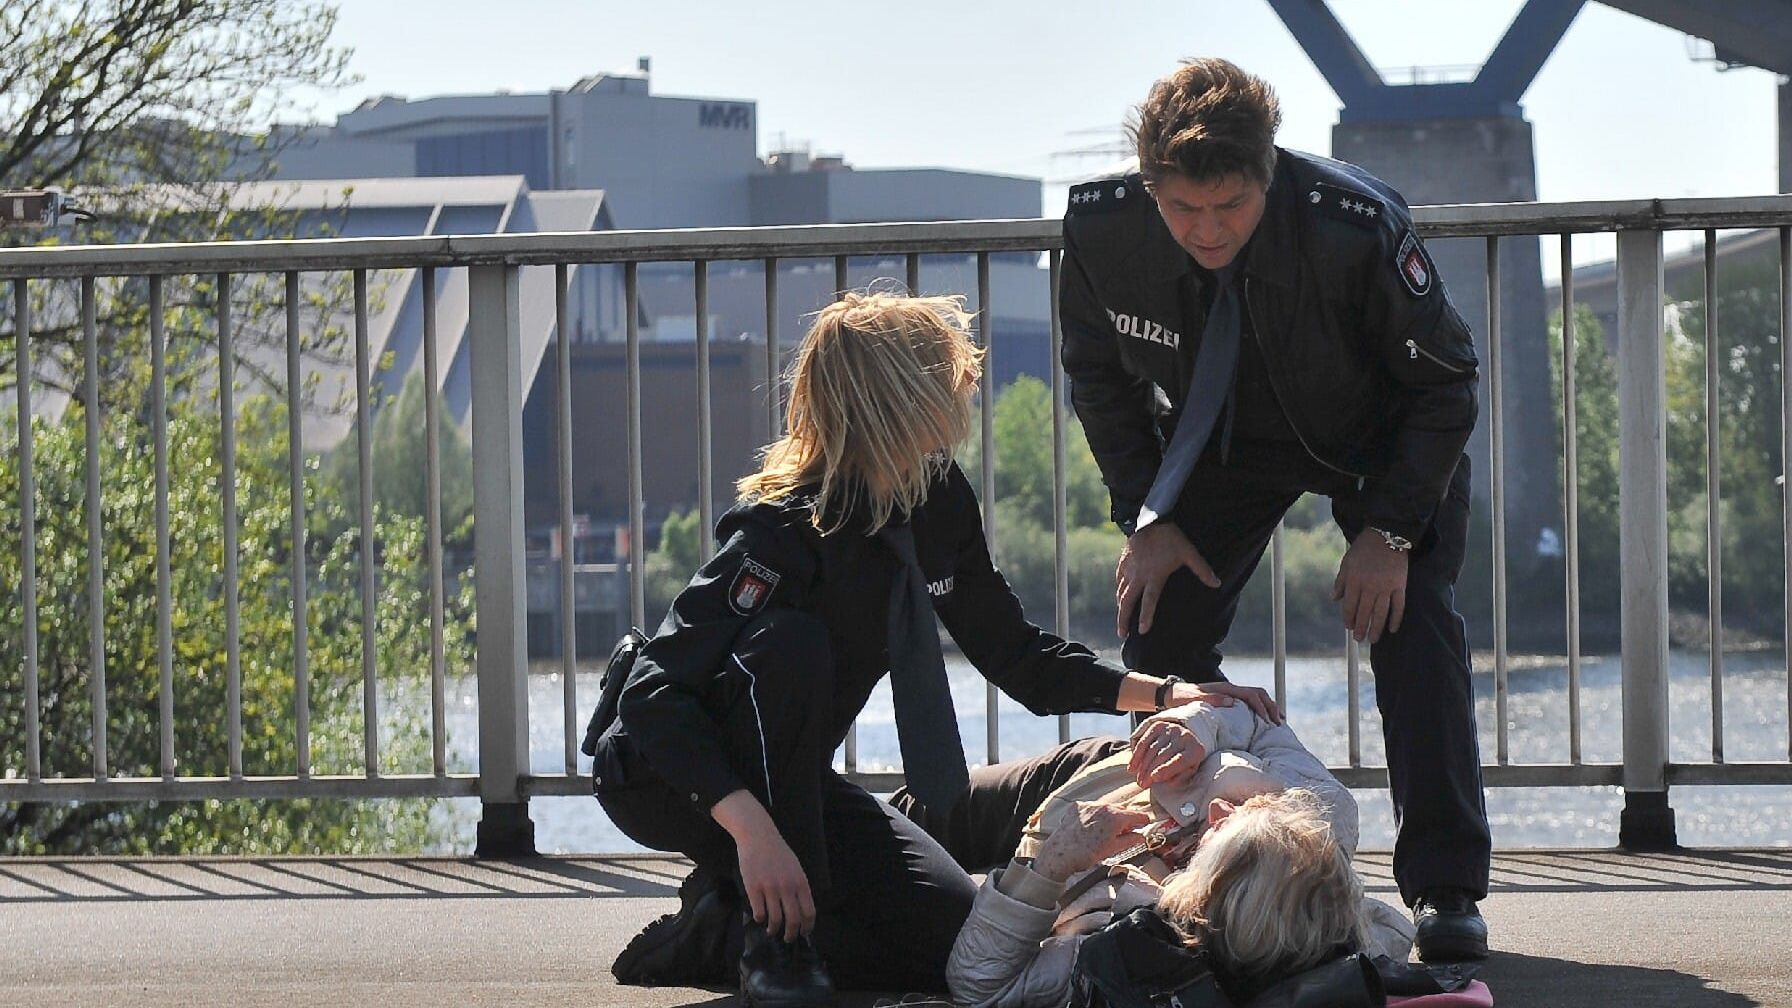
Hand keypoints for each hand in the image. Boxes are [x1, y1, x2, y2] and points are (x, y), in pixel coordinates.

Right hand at [736, 831, 816, 940]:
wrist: (758, 836)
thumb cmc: (778, 852)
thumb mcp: (796, 868)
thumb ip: (799, 887)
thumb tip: (801, 909)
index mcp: (801, 882)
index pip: (809, 912)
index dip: (807, 927)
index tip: (804, 934)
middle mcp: (788, 887)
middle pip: (793, 920)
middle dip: (791, 934)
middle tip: (787, 938)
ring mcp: (770, 888)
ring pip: (775, 919)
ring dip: (774, 930)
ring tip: (772, 931)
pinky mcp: (754, 888)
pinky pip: (759, 912)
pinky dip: (760, 919)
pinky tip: (760, 918)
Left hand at [1033, 802, 1154, 881]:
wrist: (1061, 854)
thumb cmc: (1087, 854)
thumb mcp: (1113, 849)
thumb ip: (1131, 840)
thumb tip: (1141, 837)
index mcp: (1116, 817)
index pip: (1137, 815)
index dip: (1143, 821)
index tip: (1144, 824)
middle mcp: (1103, 806)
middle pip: (1122, 810)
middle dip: (1125, 820)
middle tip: (1125, 832)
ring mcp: (1089, 805)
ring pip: (1106, 808)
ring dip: (1109, 817)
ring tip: (1105, 832)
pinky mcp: (1077, 806)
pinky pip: (1091, 808)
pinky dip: (1095, 815)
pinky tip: (1091, 828)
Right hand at [1117, 523, 1218, 638]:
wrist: (1149, 519)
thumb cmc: (1170, 538)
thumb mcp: (1188, 553)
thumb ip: (1202, 569)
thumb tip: (1217, 583)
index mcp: (1154, 577)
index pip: (1149, 601)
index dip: (1145, 617)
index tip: (1142, 632)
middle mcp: (1138, 576)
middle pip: (1127, 602)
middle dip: (1123, 619)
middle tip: (1122, 634)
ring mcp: (1129, 569)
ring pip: (1120, 592)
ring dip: (1120, 607)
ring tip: (1120, 619)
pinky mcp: (1123, 561)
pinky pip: (1118, 579)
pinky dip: (1118, 589)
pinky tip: (1118, 593)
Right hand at [1128, 720, 1207, 787]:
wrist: (1185, 738)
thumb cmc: (1186, 761)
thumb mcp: (1188, 771)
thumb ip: (1179, 778)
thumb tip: (1164, 780)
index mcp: (1195, 750)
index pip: (1180, 760)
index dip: (1166, 769)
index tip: (1154, 778)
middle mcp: (1184, 736)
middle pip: (1163, 755)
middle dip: (1150, 771)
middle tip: (1142, 784)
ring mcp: (1171, 729)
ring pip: (1152, 749)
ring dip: (1143, 766)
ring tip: (1139, 779)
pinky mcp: (1159, 726)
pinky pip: (1144, 741)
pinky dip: (1137, 755)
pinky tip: (1132, 766)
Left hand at [1169, 681, 1282, 724]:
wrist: (1173, 694)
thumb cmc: (1183, 698)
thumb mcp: (1196, 699)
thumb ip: (1212, 699)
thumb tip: (1232, 701)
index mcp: (1227, 689)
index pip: (1252, 695)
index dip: (1261, 708)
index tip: (1267, 721)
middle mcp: (1231, 689)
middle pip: (1259, 694)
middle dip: (1271, 707)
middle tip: (1279, 722)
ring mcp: (1231, 694)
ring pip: (1257, 698)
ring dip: (1269, 708)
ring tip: (1278, 721)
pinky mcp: (1229, 700)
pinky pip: (1250, 703)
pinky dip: (1260, 710)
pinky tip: (1264, 721)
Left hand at [1331, 529, 1408, 644]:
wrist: (1386, 535)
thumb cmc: (1363, 549)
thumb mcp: (1346, 563)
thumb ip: (1340, 582)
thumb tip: (1334, 599)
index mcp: (1354, 580)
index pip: (1350, 605)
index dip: (1348, 618)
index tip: (1348, 627)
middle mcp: (1369, 586)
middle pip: (1364, 612)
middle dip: (1361, 627)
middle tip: (1359, 638)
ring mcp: (1386, 587)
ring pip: (1380, 613)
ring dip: (1376, 628)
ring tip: (1373, 639)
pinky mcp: (1400, 586)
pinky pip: (1398, 606)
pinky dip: (1396, 619)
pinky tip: (1392, 629)